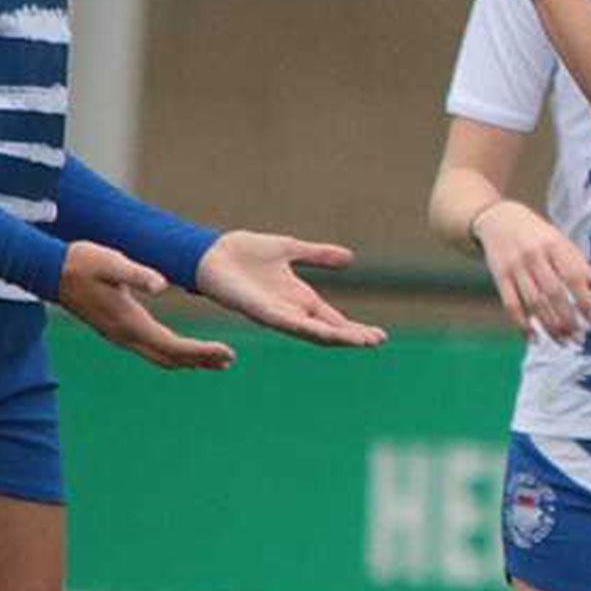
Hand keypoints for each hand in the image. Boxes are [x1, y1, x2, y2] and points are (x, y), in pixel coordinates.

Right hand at [57, 240, 234, 369]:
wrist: (49, 271)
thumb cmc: (81, 262)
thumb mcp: (112, 262)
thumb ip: (136, 274)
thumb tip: (162, 285)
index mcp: (129, 322)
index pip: (173, 346)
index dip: (201, 352)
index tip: (227, 353)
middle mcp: (125, 335)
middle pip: (169, 358)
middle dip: (200, 361)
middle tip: (229, 360)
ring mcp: (118, 336)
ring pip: (159, 357)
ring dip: (187, 360)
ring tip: (214, 360)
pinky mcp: (115, 330)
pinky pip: (149, 349)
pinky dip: (172, 353)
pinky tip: (183, 348)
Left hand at [196, 230, 387, 348]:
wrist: (212, 252)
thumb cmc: (243, 252)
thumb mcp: (290, 249)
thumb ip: (318, 255)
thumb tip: (350, 259)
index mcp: (298, 299)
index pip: (332, 320)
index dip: (354, 328)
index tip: (379, 336)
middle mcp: (290, 311)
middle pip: (327, 330)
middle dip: (352, 337)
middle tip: (378, 342)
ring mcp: (276, 314)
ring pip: (313, 332)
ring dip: (338, 338)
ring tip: (362, 342)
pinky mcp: (261, 312)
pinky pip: (290, 324)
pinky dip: (311, 330)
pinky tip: (326, 334)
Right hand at [471, 199, 590, 343]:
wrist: (499, 219)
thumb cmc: (536, 234)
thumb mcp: (561, 242)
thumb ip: (581, 265)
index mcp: (554, 244)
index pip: (573, 275)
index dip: (585, 300)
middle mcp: (534, 255)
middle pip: (553, 293)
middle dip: (569, 318)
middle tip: (580, 337)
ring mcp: (515, 267)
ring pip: (534, 303)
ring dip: (550, 326)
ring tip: (564, 341)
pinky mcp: (499, 277)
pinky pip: (511, 305)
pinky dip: (522, 324)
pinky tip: (534, 338)